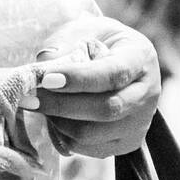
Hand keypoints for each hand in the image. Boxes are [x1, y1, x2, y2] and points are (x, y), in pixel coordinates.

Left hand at [28, 14, 160, 158]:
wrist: (115, 57)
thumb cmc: (96, 40)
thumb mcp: (82, 30)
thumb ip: (63, 46)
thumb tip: (41, 71)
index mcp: (140, 57)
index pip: (112, 73)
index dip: (79, 79)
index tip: (46, 79)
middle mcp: (148, 92)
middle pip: (106, 108)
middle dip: (62, 105)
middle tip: (31, 97)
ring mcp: (140, 121)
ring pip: (95, 134)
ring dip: (60, 122)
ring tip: (41, 105)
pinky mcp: (128, 142)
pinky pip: (91, 148)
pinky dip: (65, 136)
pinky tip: (55, 118)